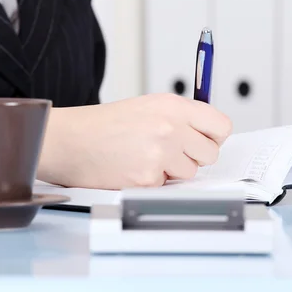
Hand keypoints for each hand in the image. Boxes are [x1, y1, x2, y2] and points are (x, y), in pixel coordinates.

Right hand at [37, 93, 231, 188]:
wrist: (70, 141)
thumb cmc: (104, 125)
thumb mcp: (148, 106)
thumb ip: (181, 117)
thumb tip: (209, 133)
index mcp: (173, 106)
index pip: (221, 125)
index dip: (215, 136)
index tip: (205, 140)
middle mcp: (171, 127)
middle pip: (211, 153)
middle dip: (194, 156)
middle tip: (172, 153)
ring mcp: (160, 154)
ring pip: (190, 172)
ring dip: (172, 170)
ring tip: (145, 158)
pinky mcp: (148, 178)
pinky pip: (166, 186)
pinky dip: (152, 182)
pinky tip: (132, 168)